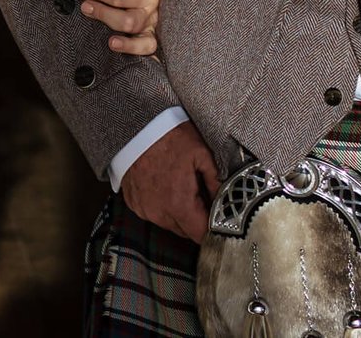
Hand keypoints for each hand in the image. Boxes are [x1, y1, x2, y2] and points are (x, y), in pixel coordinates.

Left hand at [78, 0, 161, 55]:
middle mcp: (152, 13)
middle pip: (130, 21)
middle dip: (104, 14)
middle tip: (85, 8)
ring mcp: (150, 30)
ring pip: (144, 42)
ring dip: (125, 44)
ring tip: (110, 43)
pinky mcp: (147, 43)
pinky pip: (148, 54)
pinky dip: (140, 57)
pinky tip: (127, 60)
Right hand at [122, 121, 220, 243]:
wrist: (135, 125)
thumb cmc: (169, 137)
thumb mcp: (202, 154)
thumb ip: (216, 183)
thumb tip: (227, 202)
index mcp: (179, 204)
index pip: (201, 235)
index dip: (213, 230)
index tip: (218, 219)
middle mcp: (159, 212)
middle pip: (186, 232)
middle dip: (196, 220)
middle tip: (200, 197)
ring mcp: (144, 209)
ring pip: (169, 224)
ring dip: (178, 214)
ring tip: (180, 188)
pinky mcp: (133, 203)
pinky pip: (153, 214)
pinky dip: (161, 206)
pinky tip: (163, 186)